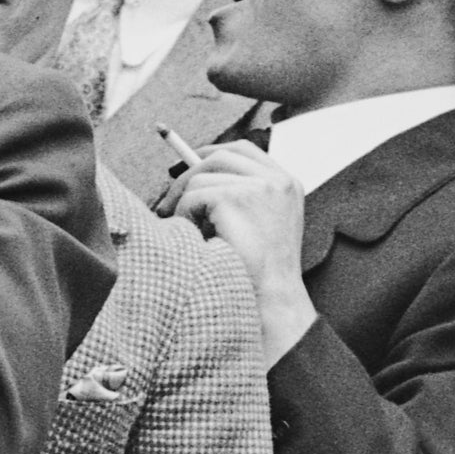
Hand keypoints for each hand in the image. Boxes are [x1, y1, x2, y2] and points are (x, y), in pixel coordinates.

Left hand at [175, 142, 316, 357]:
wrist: (272, 303)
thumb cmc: (260, 275)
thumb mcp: (260, 227)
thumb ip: (239, 197)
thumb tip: (189, 176)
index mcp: (287, 184)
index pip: (244, 151)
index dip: (212, 153)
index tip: (189, 163)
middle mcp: (278, 180)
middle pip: (219, 156)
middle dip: (188, 176)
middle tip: (167, 204)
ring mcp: (260, 187)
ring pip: (202, 177)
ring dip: (185, 204)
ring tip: (191, 234)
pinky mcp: (237, 198)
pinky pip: (194, 196)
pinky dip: (186, 217)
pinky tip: (198, 240)